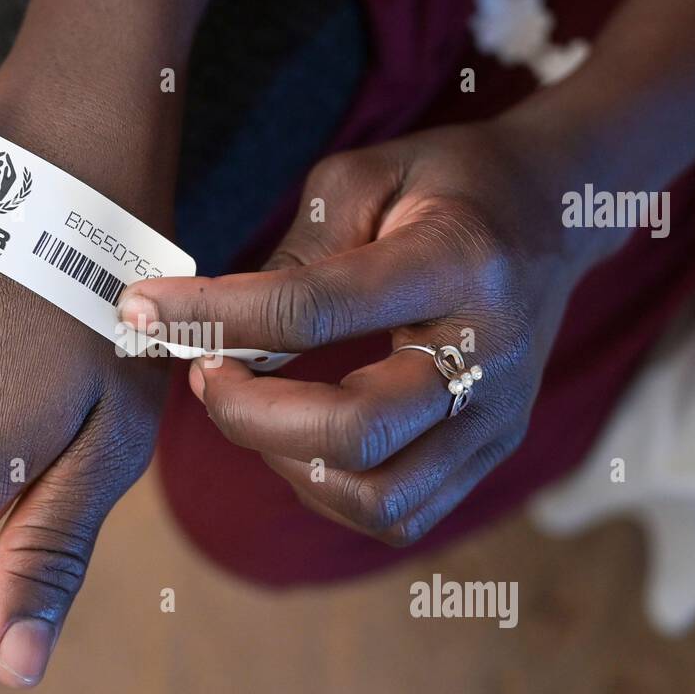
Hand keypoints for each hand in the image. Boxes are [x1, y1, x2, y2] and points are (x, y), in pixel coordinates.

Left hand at [120, 119, 604, 545]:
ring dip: (284, 463)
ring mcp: (496, 418)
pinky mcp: (489, 454)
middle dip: (248, 415)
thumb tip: (211, 327)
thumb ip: (290, 254)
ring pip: (376, 497)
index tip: (140, 308)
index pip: (314, 309)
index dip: (212, 315)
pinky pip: (396, 514)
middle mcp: (490, 355)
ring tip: (251, 405)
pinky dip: (325, 491)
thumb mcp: (363, 179)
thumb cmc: (447, 185)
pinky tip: (295, 440)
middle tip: (205, 371)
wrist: (554, 214)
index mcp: (458, 263)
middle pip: (354, 432)